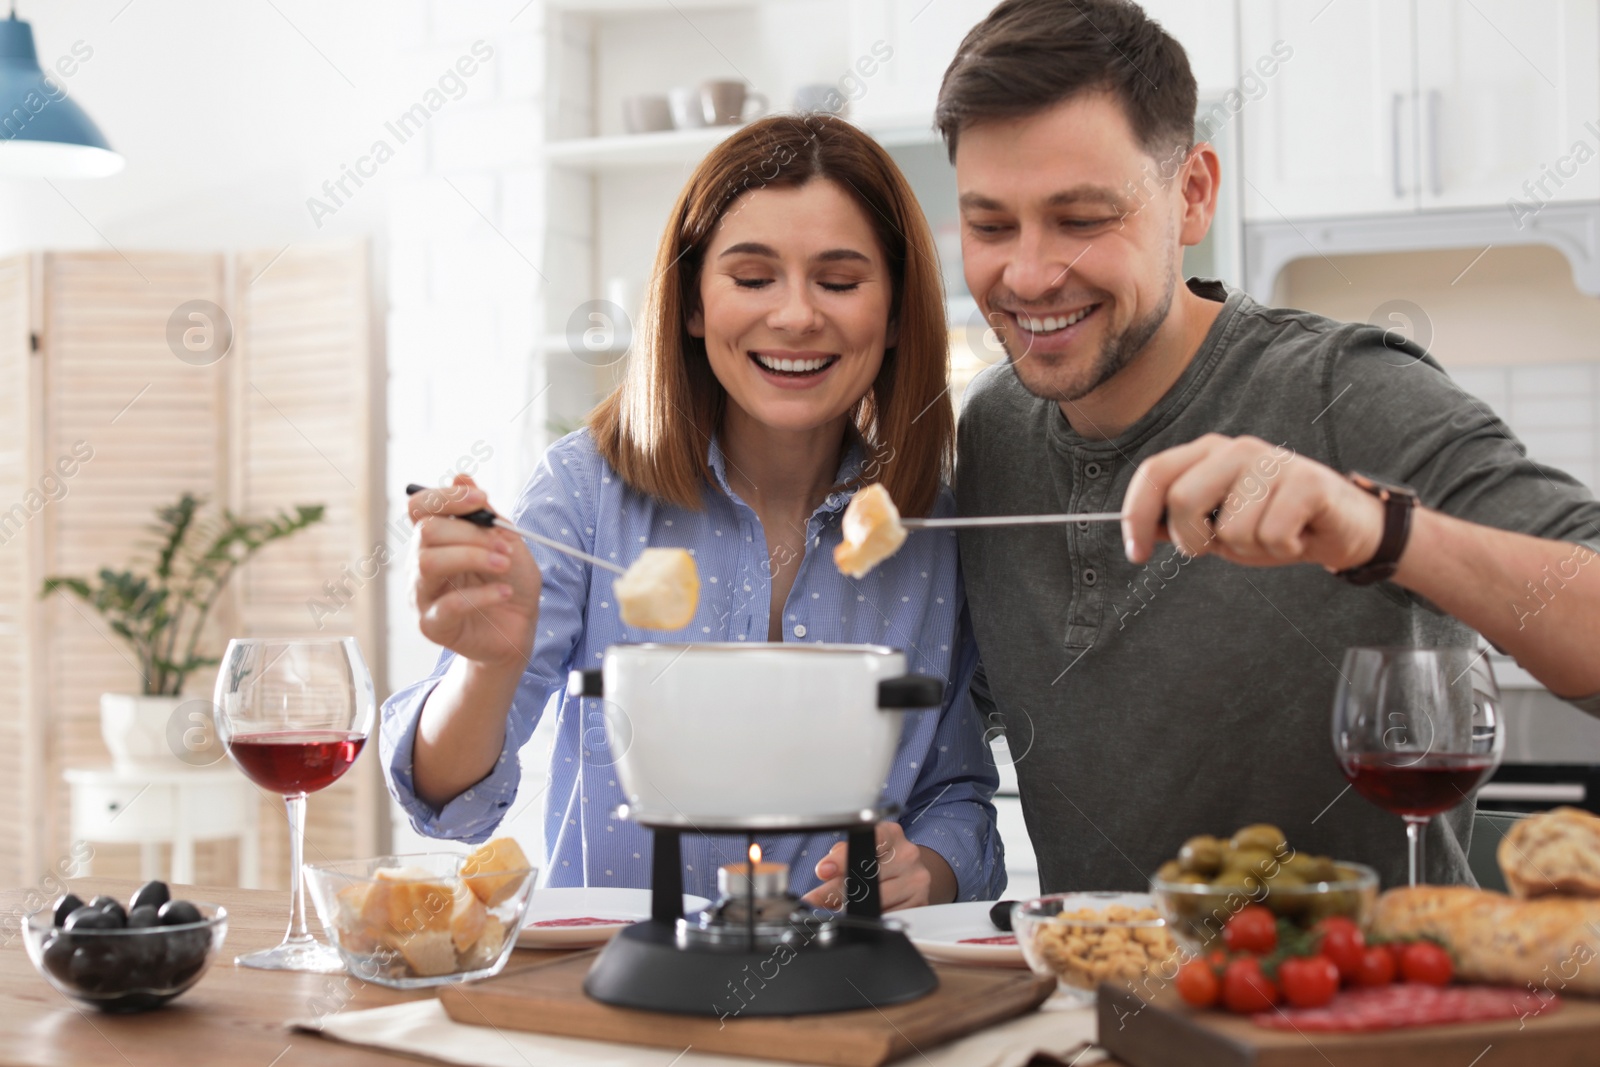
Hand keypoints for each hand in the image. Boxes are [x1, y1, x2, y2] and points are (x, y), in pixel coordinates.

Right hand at [408, 474, 540, 667]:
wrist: (520, 629)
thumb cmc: (510, 583)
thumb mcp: (507, 542)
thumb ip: (484, 514)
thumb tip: (461, 476)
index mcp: (437, 540)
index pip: (419, 507)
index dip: (446, 497)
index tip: (480, 498)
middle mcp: (421, 564)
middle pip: (426, 532)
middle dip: (471, 534)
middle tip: (505, 546)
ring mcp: (422, 595)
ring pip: (428, 563)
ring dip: (473, 558)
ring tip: (503, 565)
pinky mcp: (432, 625)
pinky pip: (448, 604)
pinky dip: (482, 595)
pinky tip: (504, 593)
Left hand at [801, 821, 952, 912]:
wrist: (910, 871)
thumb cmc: (879, 859)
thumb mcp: (861, 848)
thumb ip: (841, 856)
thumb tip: (824, 872)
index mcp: (891, 834)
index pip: (867, 842)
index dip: (842, 858)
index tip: (824, 871)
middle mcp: (908, 855)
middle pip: (867, 877)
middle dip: (837, 891)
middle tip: (819, 899)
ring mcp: (917, 880)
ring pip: (876, 902)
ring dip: (852, 909)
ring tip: (841, 907)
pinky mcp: (920, 903)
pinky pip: (888, 916)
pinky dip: (872, 917)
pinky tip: (867, 912)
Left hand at [1121, 434, 1385, 572]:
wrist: (1342, 528)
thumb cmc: (1275, 524)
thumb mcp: (1218, 526)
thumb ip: (1180, 523)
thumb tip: (1139, 530)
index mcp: (1208, 454)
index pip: (1155, 473)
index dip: (1137, 515)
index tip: (1137, 554)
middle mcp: (1237, 449)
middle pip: (1182, 500)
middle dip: (1195, 540)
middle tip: (1221, 546)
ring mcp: (1273, 461)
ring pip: (1231, 528)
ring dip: (1249, 549)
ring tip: (1272, 536)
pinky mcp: (1308, 481)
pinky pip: (1271, 535)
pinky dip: (1282, 549)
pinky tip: (1297, 535)